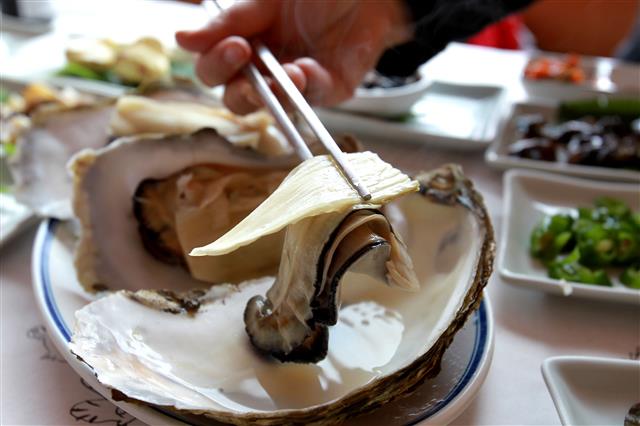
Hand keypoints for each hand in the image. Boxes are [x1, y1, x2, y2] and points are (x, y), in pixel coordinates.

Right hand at [176, 0, 410, 113]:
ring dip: (273, 93)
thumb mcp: (265, 1)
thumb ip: (228, 22)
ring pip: (272, 108)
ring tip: (286, 71)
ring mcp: (296, 85)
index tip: (233, 44)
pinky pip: (311, 98)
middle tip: (244, 56)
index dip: (216, 65)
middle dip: (238, 88)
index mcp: (245, 47)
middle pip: (236, 100)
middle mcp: (266, 71)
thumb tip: (182, 39)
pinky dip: (307, 85)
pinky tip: (307, 68)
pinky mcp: (327, 89)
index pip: (215, 71)